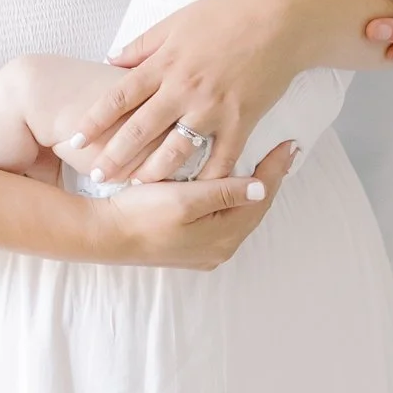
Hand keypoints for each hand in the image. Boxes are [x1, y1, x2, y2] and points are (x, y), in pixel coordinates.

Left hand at [80, 0, 303, 181]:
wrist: (278, 21)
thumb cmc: (226, 16)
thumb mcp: (176, 22)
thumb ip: (142, 45)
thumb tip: (109, 60)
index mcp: (164, 63)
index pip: (119, 96)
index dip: (95, 120)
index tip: (75, 138)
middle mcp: (183, 89)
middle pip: (140, 130)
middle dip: (114, 156)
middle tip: (95, 177)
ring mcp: (212, 108)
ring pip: (175, 150)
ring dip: (152, 173)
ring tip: (134, 189)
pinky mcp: (241, 120)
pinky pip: (222, 158)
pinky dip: (208, 178)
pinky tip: (194, 193)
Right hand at [96, 142, 296, 266]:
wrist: (103, 234)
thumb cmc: (141, 214)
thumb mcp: (185, 200)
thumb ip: (225, 193)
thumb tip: (263, 187)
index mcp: (222, 237)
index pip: (260, 198)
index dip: (275, 169)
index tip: (289, 144)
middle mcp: (218, 247)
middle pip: (253, 208)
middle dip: (266, 179)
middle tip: (282, 151)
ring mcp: (202, 248)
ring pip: (236, 213)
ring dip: (247, 188)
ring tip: (260, 163)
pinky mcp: (187, 244)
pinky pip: (219, 217)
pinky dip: (228, 197)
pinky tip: (227, 181)